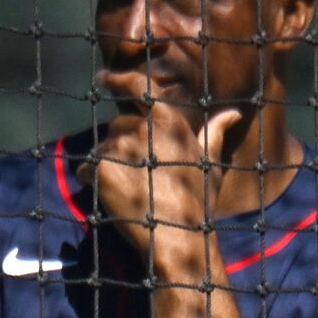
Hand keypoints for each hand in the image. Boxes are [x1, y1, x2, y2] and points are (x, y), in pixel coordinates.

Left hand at [86, 93, 244, 265]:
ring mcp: (121, 145)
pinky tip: (112, 198)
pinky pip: (85, 170)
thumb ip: (214, 133)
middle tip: (138, 177)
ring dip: (107, 166)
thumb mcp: (210, 164)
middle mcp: (143, 126)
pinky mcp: (102, 167)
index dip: (116, 79)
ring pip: (101, 149)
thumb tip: (233, 113)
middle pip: (117, 126)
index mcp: (170, 119)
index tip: (102, 79)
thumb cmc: (198, 203)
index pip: (138, 86)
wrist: (179, 239)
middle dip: (121, 147)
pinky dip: (92, 182)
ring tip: (130, 191)